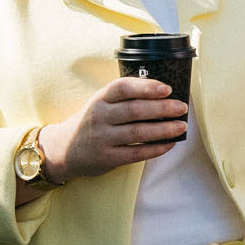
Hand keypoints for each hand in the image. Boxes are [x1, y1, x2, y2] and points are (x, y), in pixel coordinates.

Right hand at [41, 77, 186, 183]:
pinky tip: (169, 144)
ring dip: (163, 129)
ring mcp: (102, 138)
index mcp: (100, 98)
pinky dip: (155, 149)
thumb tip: (161, 92)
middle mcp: (100, 116)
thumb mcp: (100, 103)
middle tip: (181, 107)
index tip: (167, 88)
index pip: (123, 88)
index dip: (146, 87)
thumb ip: (122, 97)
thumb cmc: (90, 122)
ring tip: (181, 126)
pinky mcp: (107, 158)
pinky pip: (136, 153)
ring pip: (138, 132)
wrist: (63, 149)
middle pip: (135, 110)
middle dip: (162, 108)